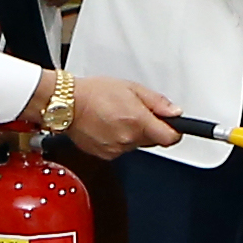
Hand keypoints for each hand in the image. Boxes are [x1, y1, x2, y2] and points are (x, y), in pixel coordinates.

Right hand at [61, 72, 181, 158]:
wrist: (67, 104)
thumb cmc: (94, 92)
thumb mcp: (131, 88)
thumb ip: (156, 102)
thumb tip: (174, 112)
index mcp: (138, 121)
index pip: (170, 138)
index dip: (174, 131)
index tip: (173, 127)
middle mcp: (128, 139)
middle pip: (152, 141)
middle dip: (150, 128)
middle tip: (136, 112)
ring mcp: (116, 149)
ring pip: (136, 145)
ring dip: (132, 134)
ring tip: (117, 117)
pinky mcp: (105, 155)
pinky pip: (120, 149)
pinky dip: (118, 139)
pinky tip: (107, 126)